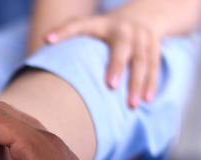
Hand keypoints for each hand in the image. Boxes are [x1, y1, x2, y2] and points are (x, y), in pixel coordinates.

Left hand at [45, 12, 161, 107]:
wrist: (145, 15)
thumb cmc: (105, 29)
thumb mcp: (88, 25)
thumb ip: (67, 31)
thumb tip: (44, 42)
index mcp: (101, 24)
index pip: (79, 25)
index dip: (63, 31)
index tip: (47, 40)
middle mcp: (124, 29)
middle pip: (123, 47)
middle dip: (117, 66)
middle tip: (111, 86)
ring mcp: (143, 37)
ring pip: (143, 60)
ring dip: (138, 83)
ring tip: (132, 104)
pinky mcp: (155, 46)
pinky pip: (155, 66)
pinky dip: (152, 83)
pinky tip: (147, 100)